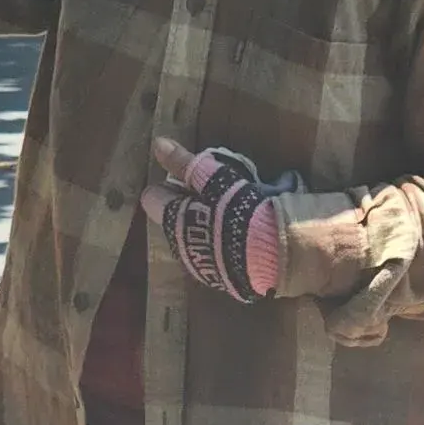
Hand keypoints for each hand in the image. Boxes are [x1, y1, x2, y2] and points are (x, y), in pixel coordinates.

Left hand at [141, 138, 285, 302]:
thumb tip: (158, 143)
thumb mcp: (213, 179)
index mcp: (172, 220)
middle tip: (213, 192)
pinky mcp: (220, 280)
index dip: (168, 185)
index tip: (189, 178)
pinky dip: (221, 246)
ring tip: (231, 215)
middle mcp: (179, 247)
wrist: (271, 252)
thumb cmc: (238, 208)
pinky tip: (240, 238)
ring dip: (204, 226)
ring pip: (192, 239)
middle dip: (187, 206)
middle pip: (172, 220)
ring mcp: (199, 267)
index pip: (151, 199)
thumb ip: (185, 163)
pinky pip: (213, 257)